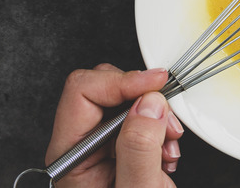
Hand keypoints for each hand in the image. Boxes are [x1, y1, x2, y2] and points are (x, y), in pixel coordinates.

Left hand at [45, 64, 182, 187]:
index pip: (83, 92)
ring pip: (125, 101)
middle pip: (103, 89)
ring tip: (167, 148)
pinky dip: (160, 128)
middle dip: (142, 99)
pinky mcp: (121, 150)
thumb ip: (139, 149)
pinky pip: (139, 118)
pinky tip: (165, 154)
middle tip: (166, 124)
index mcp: (71, 157)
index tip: (156, 85)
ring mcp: (100, 149)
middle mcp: (81, 148)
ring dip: (155, 116)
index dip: (122, 82)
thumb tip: (148, 103)